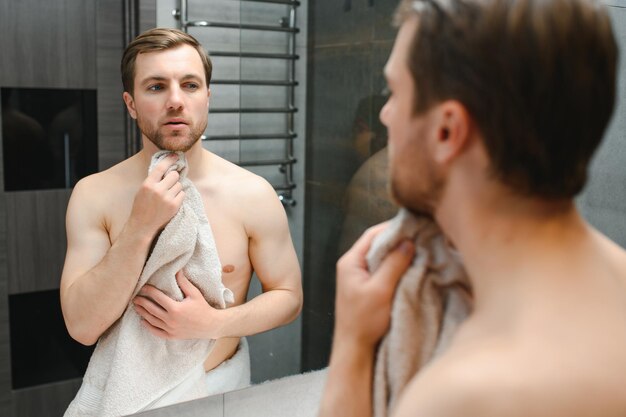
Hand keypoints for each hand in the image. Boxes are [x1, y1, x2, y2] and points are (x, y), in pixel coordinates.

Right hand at [128, 154, 184, 237]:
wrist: (142, 225)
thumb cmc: (141, 207)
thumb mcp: (142, 190)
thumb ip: (153, 180)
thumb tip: (166, 169)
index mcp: (148, 184)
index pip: (161, 167)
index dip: (169, 159)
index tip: (174, 155)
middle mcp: (158, 190)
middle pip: (174, 175)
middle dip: (173, 178)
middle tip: (169, 183)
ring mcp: (167, 198)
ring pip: (179, 185)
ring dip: (176, 188)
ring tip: (168, 195)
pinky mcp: (174, 206)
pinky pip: (182, 194)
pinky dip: (179, 196)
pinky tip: (172, 201)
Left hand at [133, 270, 222, 339]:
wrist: (210, 325)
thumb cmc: (203, 308)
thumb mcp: (194, 294)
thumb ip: (184, 282)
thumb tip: (177, 270)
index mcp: (175, 308)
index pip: (158, 298)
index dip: (149, 291)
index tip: (143, 287)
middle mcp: (170, 320)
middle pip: (151, 309)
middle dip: (142, 302)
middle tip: (135, 297)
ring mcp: (170, 329)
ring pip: (152, 321)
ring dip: (142, 313)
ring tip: (136, 307)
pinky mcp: (172, 336)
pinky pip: (156, 332)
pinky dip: (148, 327)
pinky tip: (143, 321)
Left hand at [333, 223, 413, 350]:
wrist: (355, 348)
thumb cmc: (363, 321)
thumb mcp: (381, 290)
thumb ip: (393, 265)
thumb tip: (407, 242)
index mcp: (350, 261)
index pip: (373, 235)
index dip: (393, 228)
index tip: (414, 226)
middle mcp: (353, 265)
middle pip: (378, 244)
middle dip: (399, 240)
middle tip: (421, 238)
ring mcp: (360, 277)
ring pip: (382, 257)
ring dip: (399, 255)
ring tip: (419, 251)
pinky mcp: (368, 287)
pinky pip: (384, 270)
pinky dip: (397, 267)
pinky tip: (411, 268)